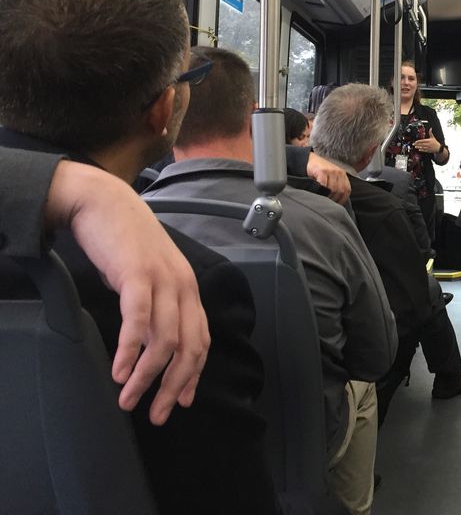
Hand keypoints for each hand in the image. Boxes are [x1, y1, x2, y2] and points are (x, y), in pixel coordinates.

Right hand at [47, 161, 209, 425]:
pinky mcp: (138, 275)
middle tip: (158, 414)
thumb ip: (157, 305)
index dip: (193, 374)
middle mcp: (183, 286)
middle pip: (189, 347)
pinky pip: (139, 321)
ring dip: (148, 376)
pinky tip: (121, 371)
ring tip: (130, 400)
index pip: (201, 340)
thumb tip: (151, 343)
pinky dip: (131, 350)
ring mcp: (163, 280)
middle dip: (174, 386)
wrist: (103, 202)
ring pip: (165, 340)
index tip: (181, 401)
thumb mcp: (149, 276)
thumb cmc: (124, 241)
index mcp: (188, 288)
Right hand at [306, 152, 350, 204]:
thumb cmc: (320, 172)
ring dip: (327, 196)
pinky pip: (324, 184)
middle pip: (340, 190)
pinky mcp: (322, 171)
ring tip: (322, 199)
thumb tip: (337, 202)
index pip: (347, 190)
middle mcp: (339, 172)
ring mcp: (331, 171)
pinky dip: (321, 190)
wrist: (310, 160)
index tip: (336, 205)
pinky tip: (317, 192)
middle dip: (334, 199)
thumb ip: (335, 186)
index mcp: (342, 175)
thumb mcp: (331, 178)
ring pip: (333, 189)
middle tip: (327, 203)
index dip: (342, 199)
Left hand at [414, 128, 440, 154]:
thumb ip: (430, 133)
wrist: (439, 148)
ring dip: (418, 147)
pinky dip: (422, 150)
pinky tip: (419, 149)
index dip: (419, 141)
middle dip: (417, 144)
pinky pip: (424, 150)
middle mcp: (428, 144)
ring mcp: (428, 148)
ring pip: (422, 147)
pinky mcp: (429, 150)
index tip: (416, 141)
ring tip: (415, 147)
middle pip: (422, 144)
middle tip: (413, 144)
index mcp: (429, 141)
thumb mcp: (433, 137)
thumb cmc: (435, 142)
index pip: (423, 141)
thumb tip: (430, 128)